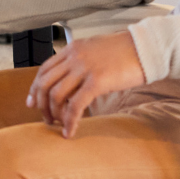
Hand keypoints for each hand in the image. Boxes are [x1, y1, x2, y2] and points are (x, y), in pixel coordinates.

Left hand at [26, 33, 147, 137]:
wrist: (147, 47)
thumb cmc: (127, 51)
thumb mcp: (96, 51)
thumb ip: (82, 62)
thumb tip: (73, 81)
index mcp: (72, 49)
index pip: (44, 69)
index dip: (35, 88)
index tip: (32, 102)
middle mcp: (74, 57)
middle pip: (44, 83)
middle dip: (40, 104)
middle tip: (45, 118)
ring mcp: (84, 69)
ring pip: (56, 95)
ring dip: (53, 114)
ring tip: (58, 126)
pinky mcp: (97, 81)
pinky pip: (75, 105)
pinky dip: (70, 121)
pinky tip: (71, 131)